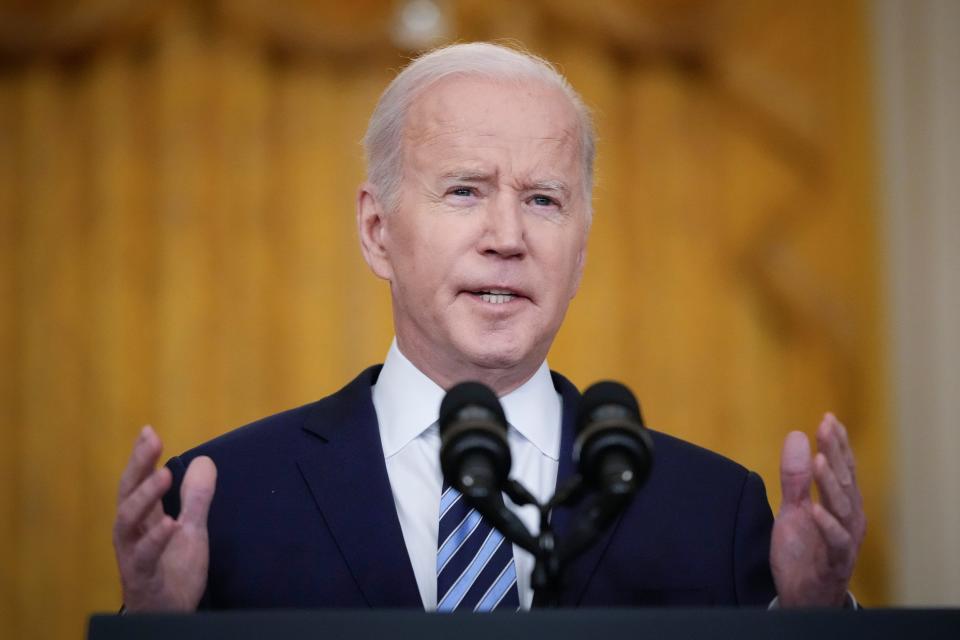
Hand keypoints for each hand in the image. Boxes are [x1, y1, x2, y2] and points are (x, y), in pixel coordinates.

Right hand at [112, 425, 216, 611]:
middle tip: (152, 441)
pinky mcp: (142, 576)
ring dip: (145, 496)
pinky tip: (170, 523)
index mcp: (142, 518)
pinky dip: (156, 538)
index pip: (137, 481)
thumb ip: (196, 498)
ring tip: (164, 475)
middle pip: (127, 493)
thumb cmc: (172, 570)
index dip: (142, 457)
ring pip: (127, 521)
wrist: (168, 614)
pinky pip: (144, 556)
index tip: (149, 431)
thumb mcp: (192, 529)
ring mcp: (133, 554)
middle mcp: (131, 532)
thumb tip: (205, 460)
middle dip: (138, 465)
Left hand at [771, 414, 865, 606]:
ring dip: (830, 483)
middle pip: (844, 481)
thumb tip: (796, 436)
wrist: (804, 596)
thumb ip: (794, 477)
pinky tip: (815, 509)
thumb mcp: (792, 509)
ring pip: (842, 507)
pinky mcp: (835, 561)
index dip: (836, 444)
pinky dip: (827, 525)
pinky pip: (835, 542)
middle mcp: (849, 518)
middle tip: (825, 427)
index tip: (828, 418)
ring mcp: (844, 539)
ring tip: (818, 460)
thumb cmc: (804, 550)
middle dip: (835, 453)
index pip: (843, 468)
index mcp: (841, 503)